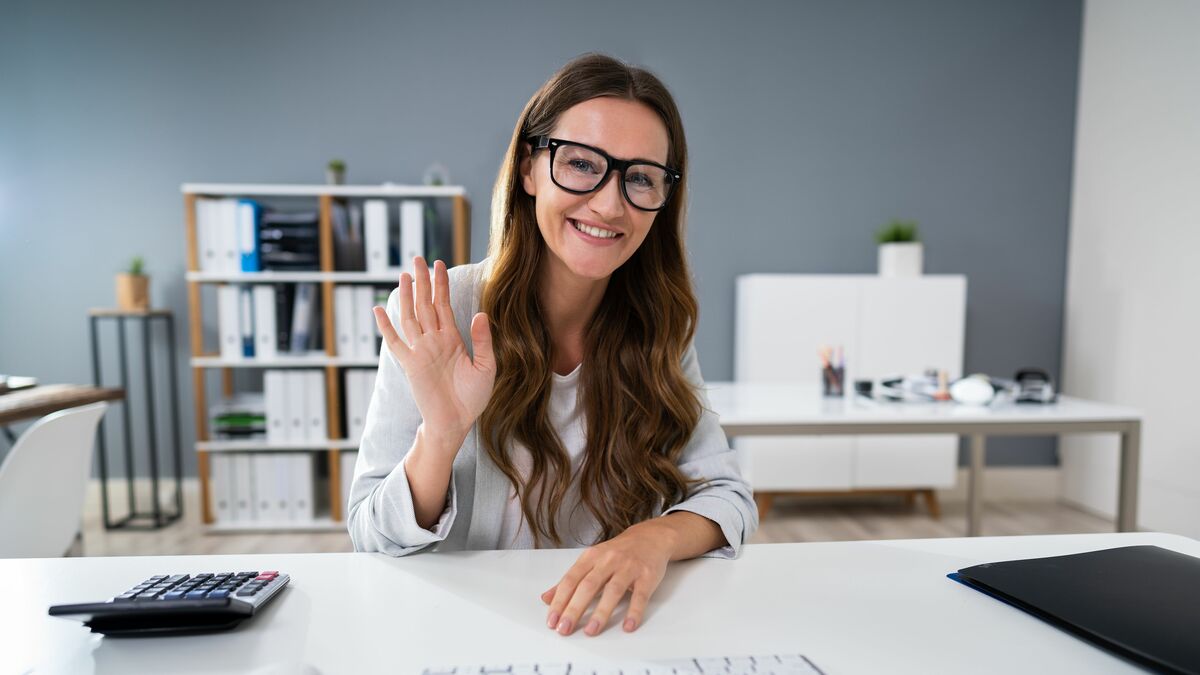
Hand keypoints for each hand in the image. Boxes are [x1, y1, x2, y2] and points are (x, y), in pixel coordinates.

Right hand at [373, 257, 495, 450]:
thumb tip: (480, 314)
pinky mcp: (410, 365)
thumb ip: (482, 340)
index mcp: (452, 339)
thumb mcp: (486, 366)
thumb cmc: (473, 397)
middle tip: (418, 258)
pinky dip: (386, 327)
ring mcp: (420, 351)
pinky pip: (395, 343)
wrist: (457, 422)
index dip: (441, 285)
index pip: (444, 305)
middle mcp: (434, 341)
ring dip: (407, 296)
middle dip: (423, 281)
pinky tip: (379, 310)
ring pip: (411, 317)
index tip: (439, 264)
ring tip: (404, 275)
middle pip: (426, 304)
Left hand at [540, 521, 674, 636]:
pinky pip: (640, 596)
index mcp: (591, 557)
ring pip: (613, 591)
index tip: (551, 620)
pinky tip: (628, 626)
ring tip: (591, 631)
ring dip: (601, 612)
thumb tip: (546, 599)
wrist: (650, 537)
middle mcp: (608, 560)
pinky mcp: (647, 576)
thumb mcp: (591, 559)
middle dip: (574, 609)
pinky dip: (634, 611)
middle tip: (564, 629)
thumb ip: (570, 580)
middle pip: (588, 586)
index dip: (559, 601)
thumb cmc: (618, 552)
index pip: (571, 580)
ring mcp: (629, 567)